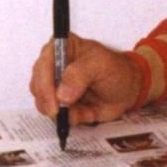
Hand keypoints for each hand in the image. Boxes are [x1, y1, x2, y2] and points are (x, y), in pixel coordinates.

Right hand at [28, 33, 143, 125]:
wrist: (129, 89)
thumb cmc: (116, 69)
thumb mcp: (100, 65)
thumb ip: (79, 75)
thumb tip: (61, 94)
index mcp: (61, 47)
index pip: (43, 63)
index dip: (44, 83)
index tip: (53, 101)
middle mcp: (54, 66)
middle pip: (37, 84)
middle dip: (48, 101)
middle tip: (59, 113)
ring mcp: (56, 86)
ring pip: (43, 102)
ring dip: (59, 111)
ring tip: (80, 111)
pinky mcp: (62, 104)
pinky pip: (57, 115)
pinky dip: (69, 118)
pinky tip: (84, 113)